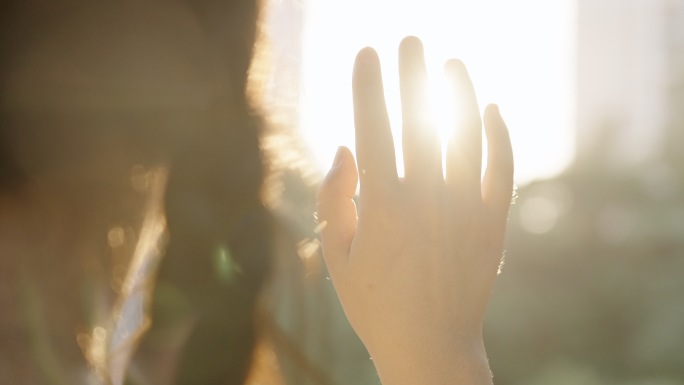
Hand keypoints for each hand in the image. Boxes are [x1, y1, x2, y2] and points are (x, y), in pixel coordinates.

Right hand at [316, 37, 513, 384]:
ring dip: (458, 95)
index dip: (367, 87)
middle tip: (410, 40)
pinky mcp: (494, 226)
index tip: (366, 54)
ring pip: (465, 137)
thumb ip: (333, 198)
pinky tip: (491, 109)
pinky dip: (499, 137)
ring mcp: (465, 211)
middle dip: (411, 75)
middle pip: (419, 121)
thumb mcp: (336, 257)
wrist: (430, 349)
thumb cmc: (373, 304)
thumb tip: (343, 147)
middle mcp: (426, 201)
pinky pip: (502, 170)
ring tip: (450, 63)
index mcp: (382, 207)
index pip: (372, 129)